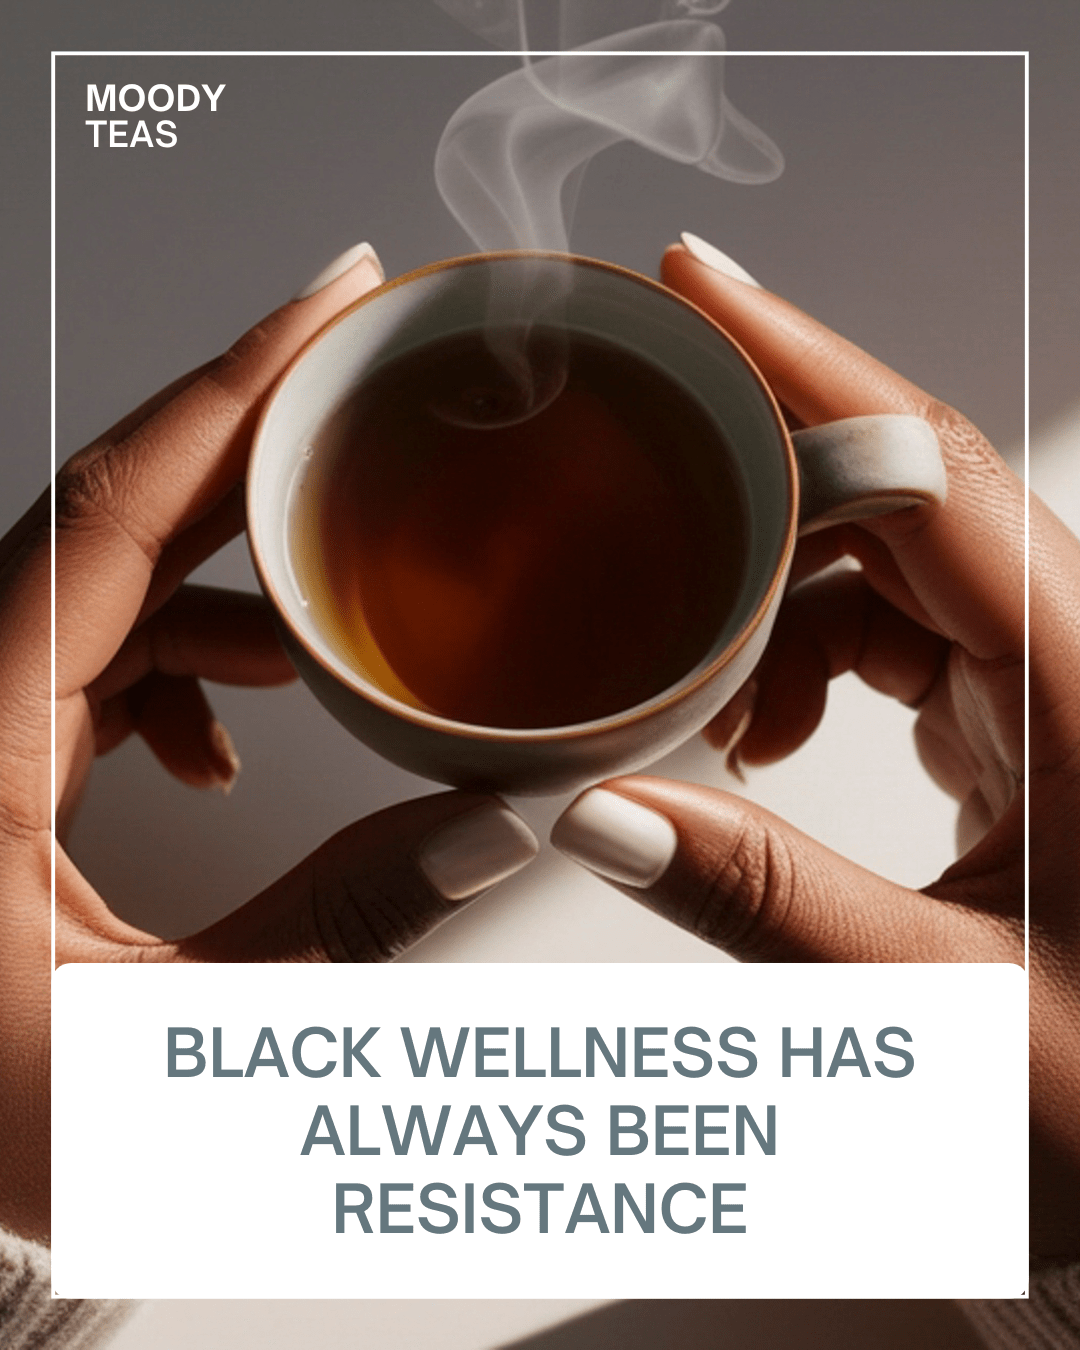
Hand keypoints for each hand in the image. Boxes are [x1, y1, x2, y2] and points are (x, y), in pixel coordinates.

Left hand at [0, 243, 537, 1240]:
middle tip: (361, 395)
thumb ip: (343, 928)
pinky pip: (86, 654)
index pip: (108, 515)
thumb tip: (498, 827)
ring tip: (327, 621)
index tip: (328, 302)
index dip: (229, 391)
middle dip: (248, 453)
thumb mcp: (178, 1053)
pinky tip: (234, 731)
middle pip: (111, 522)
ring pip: (102, 586)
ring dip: (224, 583)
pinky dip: (178, 662)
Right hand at [552, 238, 1079, 1255]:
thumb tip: (595, 811)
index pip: (935, 479)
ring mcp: (1057, 684)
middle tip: (641, 483)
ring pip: (894, 565)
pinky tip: (760, 727)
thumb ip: (762, 900)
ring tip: (703, 692)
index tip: (697, 290)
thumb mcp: (937, 1012)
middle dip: (760, 484)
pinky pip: (901, 630)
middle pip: (906, 496)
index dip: (807, 366)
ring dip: (777, 598)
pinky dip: (810, 653)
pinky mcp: (1027, 720)